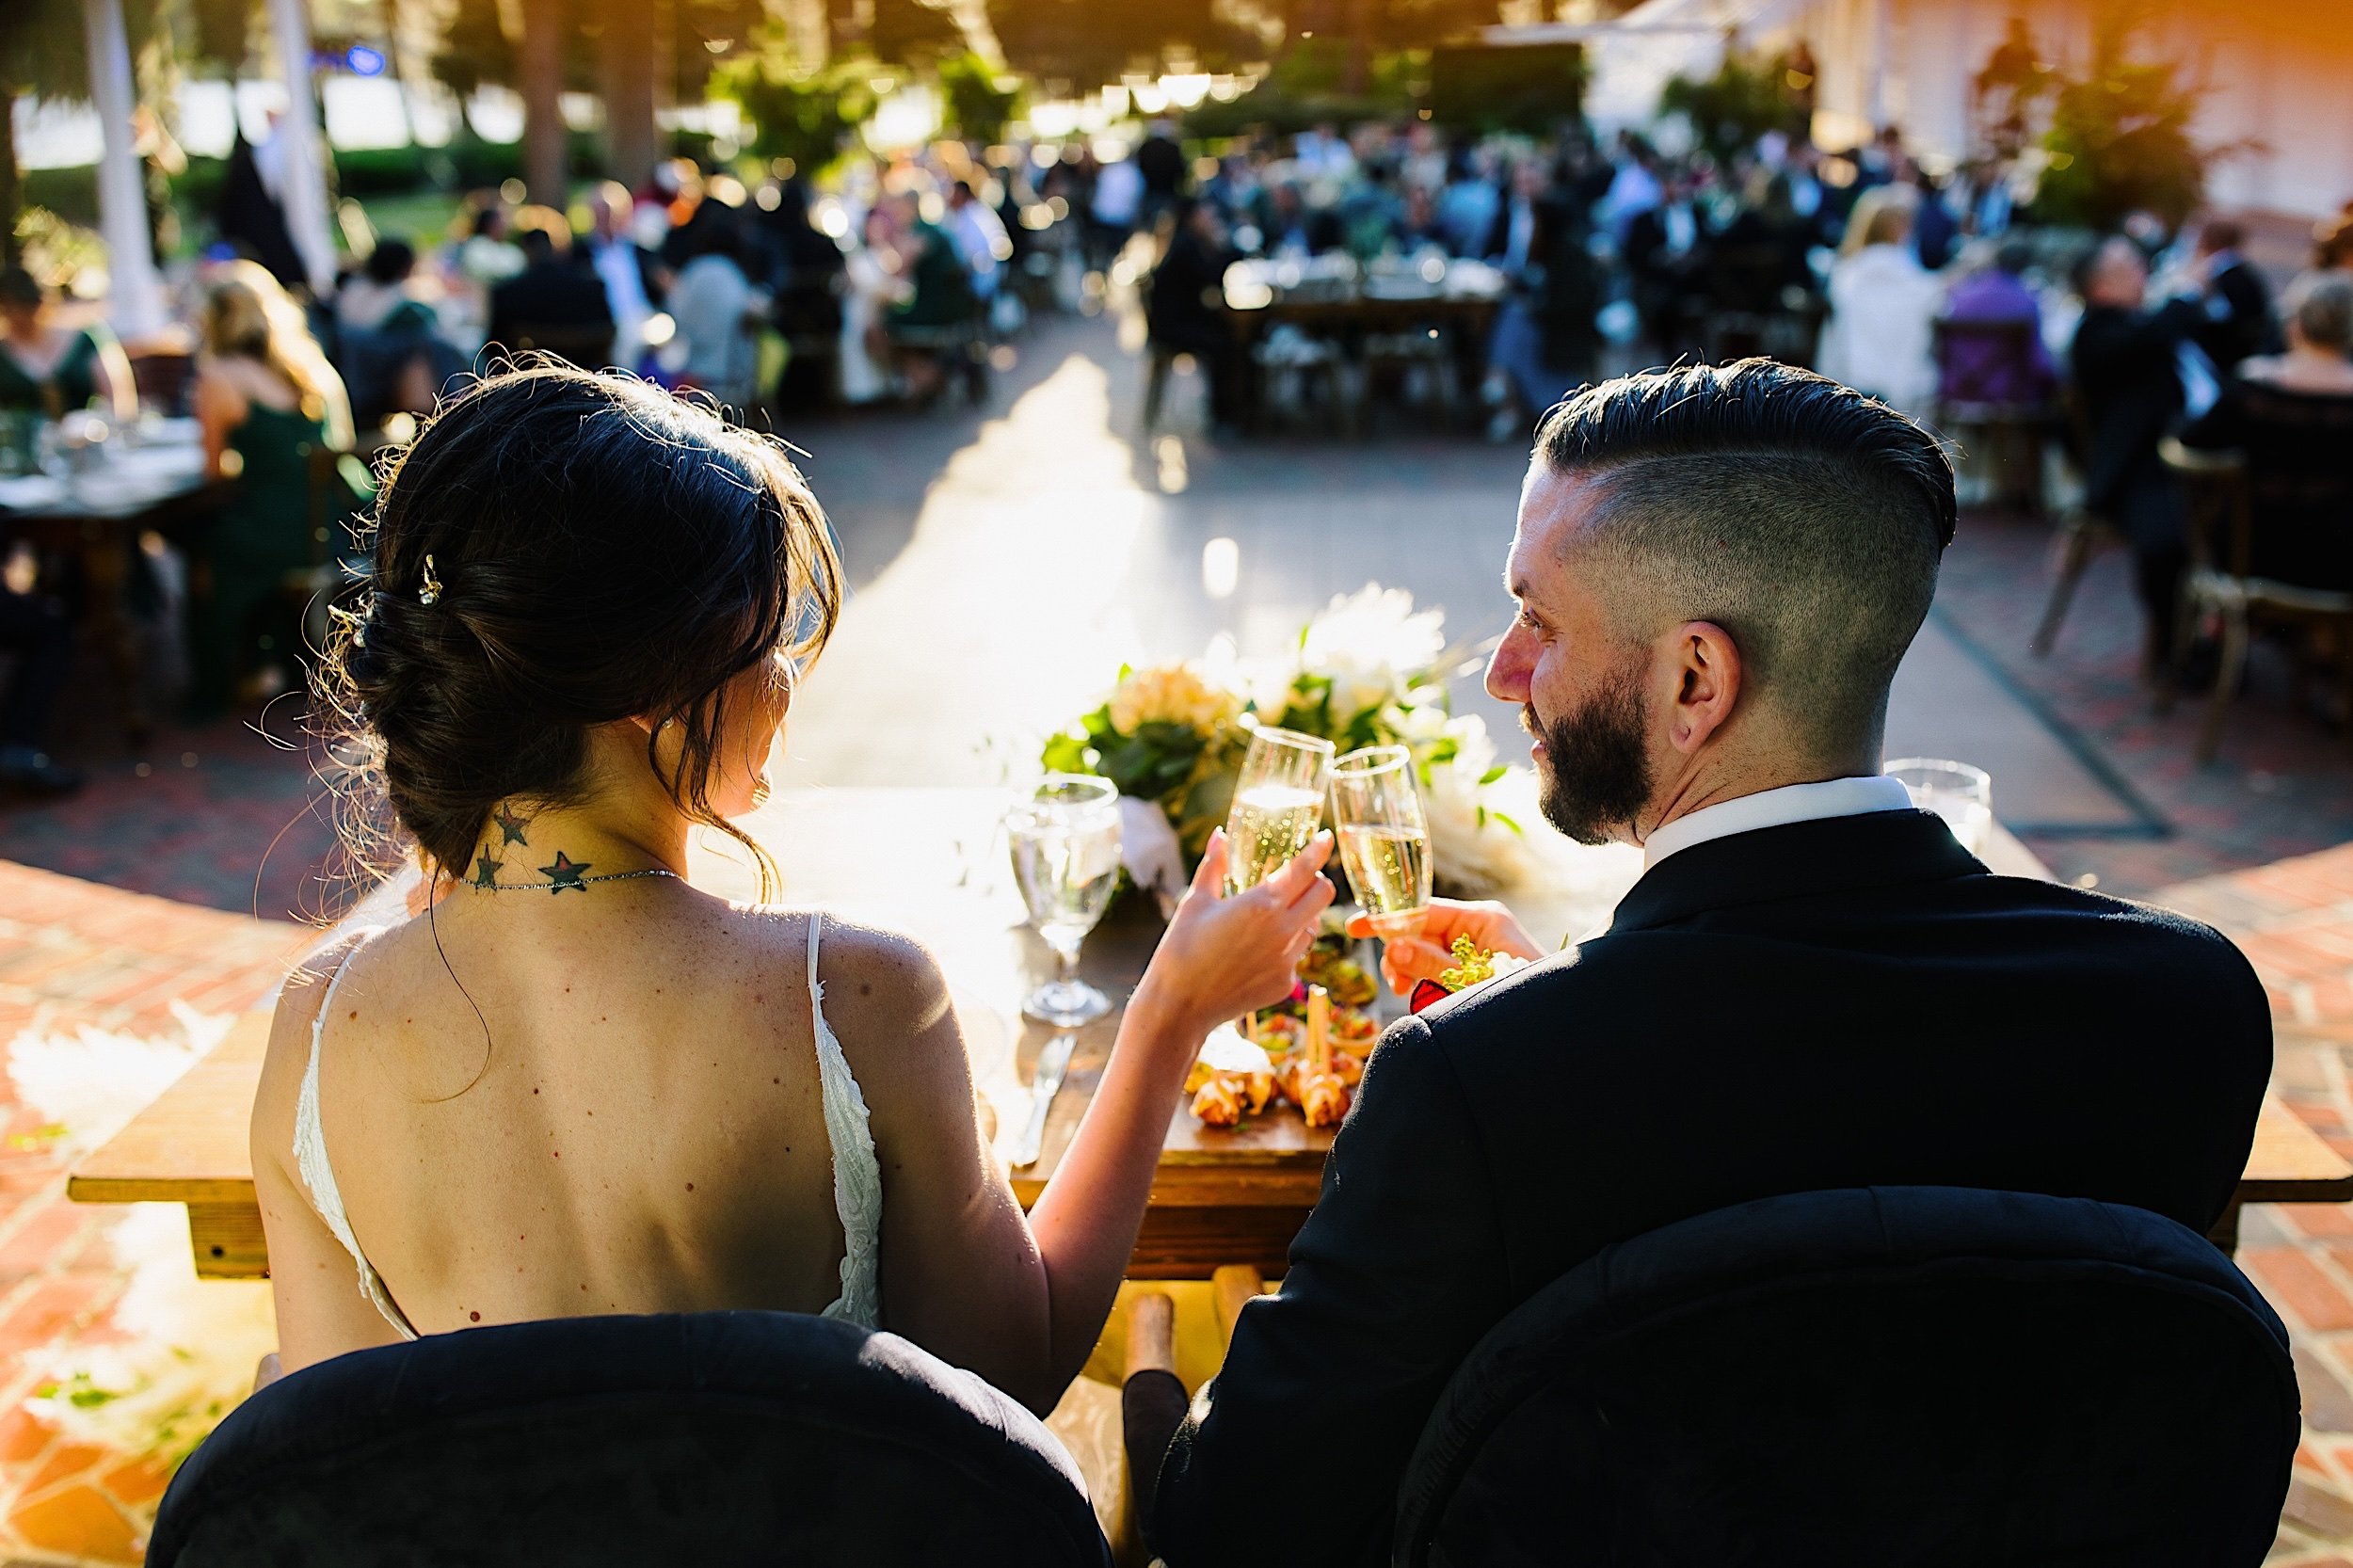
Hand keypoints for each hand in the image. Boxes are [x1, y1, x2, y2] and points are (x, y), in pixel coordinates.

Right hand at [1137, 828, 1336, 1036]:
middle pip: (1323, 894)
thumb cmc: (1181, 950)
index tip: (1326, 838)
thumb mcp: (1195, 902)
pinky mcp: (1285, 983)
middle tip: (1301, 878)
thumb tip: (1219, 836)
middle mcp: (1282, 931)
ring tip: (1275, 916)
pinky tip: (1259, 950)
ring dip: (1303, 915)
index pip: (1305, 869)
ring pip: (1314, 926)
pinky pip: (1297, 956)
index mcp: (1261, 904)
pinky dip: (1287, 946)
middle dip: (1317, 880)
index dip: (1319, 849)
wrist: (1179, 1007)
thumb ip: (1213, 866)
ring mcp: (1287, 960)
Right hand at [1345, 898, 1542, 996]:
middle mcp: (1479, 929)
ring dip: (1410, 970)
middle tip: (1394, 981)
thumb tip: (1393, 948)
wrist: (1553, 1027)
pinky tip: (1418, 994)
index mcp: (1482, 919)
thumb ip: (1431, 963)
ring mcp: (1477, 949)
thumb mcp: (1471, 980)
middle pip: (1422, 931)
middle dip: (1401, 953)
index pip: (1424, 910)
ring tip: (1404, 991)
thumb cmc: (1521, 999)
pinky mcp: (1475, 969)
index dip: (1389, 918)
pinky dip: (1423, 980)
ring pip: (1426, 952)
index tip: (1356, 926)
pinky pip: (1438, 967)